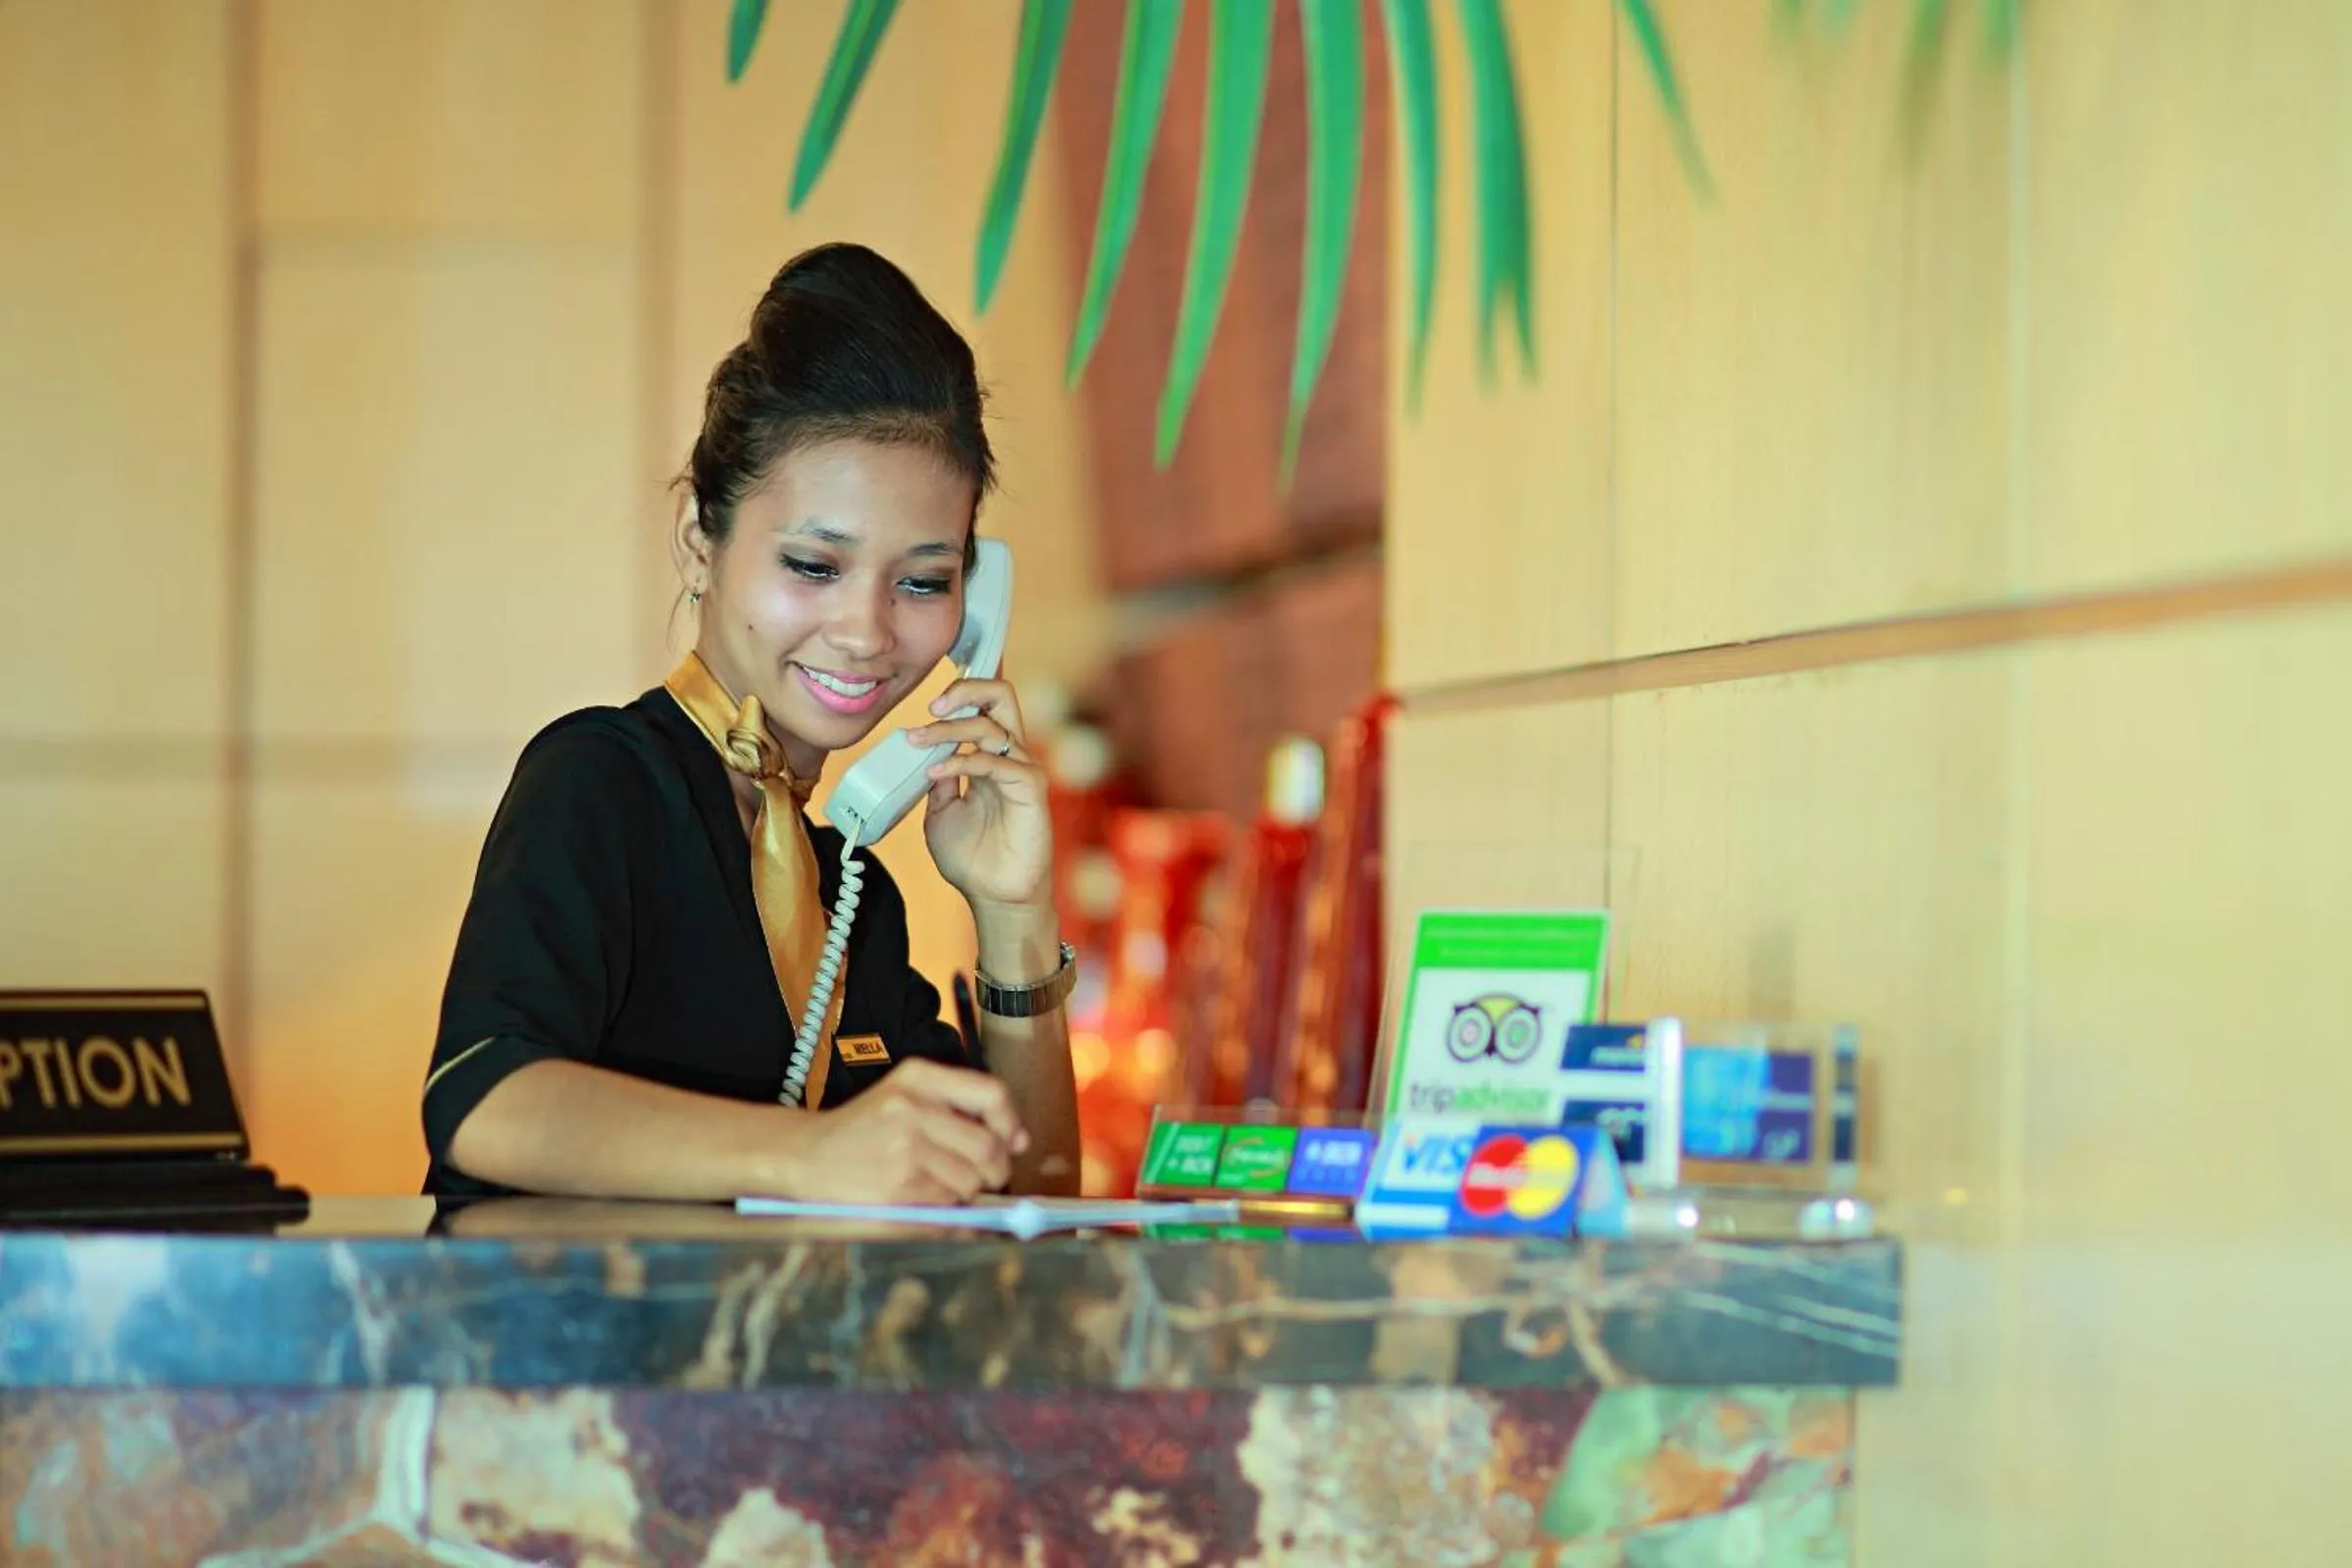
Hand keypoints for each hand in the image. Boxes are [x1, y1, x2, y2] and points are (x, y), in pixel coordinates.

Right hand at [780, 1059, 1029, 1204]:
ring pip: (970, 1181)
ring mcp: (903, 1149)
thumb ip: (960, 1108)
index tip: (1012, 1141)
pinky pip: (947, 1206)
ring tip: (939, 1185)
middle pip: (987, 1146)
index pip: (991, 1094)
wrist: (804, 1156)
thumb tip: (1017, 1141)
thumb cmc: (863, 1129)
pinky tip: (923, 1198)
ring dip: (966, 1192)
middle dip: (994, 1170)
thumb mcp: (905, 1096)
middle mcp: (911, 1107)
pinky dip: (945, 1209)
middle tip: (981, 1177)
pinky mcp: (897, 1188)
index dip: (1011, 1123)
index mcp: (918, 1077)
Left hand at [907, 676, 1053, 911]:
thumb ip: (938, 780)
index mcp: (992, 758)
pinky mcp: (1031, 790)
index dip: (962, 692)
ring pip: (992, 726)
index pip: (986, 706)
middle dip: (966, 688)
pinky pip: (997, 761)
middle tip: (932, 705)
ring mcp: (1023, 771)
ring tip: (918, 741)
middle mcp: (1011, 757)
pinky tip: (937, 770)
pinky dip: (963, 760)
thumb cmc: (973, 859)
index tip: (926, 705)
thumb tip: (926, 750)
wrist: (994, 898)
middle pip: (1001, 696)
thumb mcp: (940, 812)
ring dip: (950, 728)